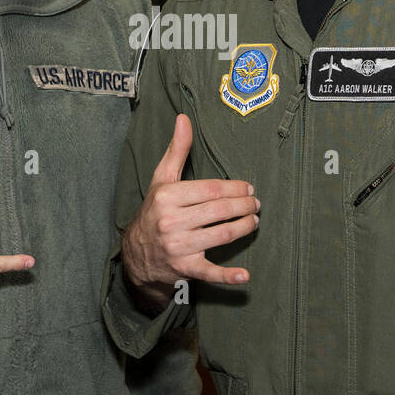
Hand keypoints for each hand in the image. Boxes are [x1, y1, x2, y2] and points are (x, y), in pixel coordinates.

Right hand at [121, 114, 258, 309]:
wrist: (137, 253)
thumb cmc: (155, 210)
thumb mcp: (162, 179)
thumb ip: (176, 150)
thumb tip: (184, 118)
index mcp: (168, 197)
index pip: (211, 189)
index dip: (235, 188)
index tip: (249, 188)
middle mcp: (171, 221)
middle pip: (219, 210)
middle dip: (244, 206)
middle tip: (257, 204)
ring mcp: (178, 247)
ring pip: (221, 235)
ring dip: (244, 227)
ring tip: (255, 221)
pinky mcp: (184, 269)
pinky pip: (209, 272)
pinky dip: (228, 276)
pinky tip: (245, 275)